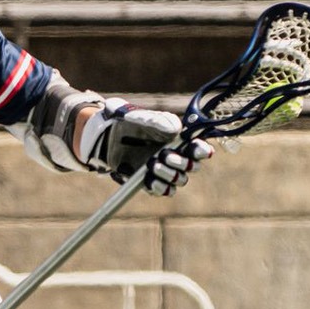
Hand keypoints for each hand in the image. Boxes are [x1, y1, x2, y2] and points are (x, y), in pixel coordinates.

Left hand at [82, 100, 212, 195]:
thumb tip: (176, 130)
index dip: (202, 150)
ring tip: (153, 165)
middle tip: (164, 155)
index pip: (201, 148)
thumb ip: (159, 122)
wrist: (107, 135)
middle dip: (181, 162)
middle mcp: (177, 156)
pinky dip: (159, 187)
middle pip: (193, 167)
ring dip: (169, 174)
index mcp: (180, 140)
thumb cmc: (130, 122)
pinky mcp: (151, 181)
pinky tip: (150, 180)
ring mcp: (164, 170)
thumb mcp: (143, 118)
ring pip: (179, 180)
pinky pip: (163, 190)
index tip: (194, 149)